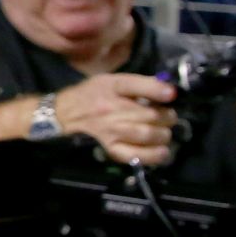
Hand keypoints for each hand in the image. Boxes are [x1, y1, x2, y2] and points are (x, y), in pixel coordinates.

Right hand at [55, 73, 177, 167]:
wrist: (64, 115)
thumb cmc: (91, 95)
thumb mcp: (112, 81)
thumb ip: (140, 84)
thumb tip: (171, 91)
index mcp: (111, 88)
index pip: (137, 86)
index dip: (160, 90)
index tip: (171, 95)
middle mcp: (111, 109)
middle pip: (151, 114)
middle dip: (167, 116)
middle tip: (167, 117)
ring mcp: (111, 131)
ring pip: (148, 134)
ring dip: (163, 134)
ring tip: (163, 132)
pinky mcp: (111, 149)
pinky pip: (136, 155)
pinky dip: (153, 154)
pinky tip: (162, 151)